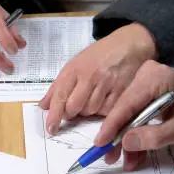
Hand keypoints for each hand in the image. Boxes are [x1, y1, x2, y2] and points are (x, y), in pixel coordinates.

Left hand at [40, 24, 156, 133]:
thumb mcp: (76, 63)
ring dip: (87, 112)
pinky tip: (104, 100)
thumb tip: (44, 105)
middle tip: (73, 110)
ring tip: (91, 99)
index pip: (60, 95)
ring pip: (90, 111)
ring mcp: (107, 83)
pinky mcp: (122, 91)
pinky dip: (103, 111)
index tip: (51, 128)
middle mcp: (90, 76)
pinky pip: (107, 111)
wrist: (129, 45)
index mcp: (74, 68)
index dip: (54, 114)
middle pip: (74, 107)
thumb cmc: (100, 55)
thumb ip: (59, 85)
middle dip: (71, 113)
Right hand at [95, 60, 173, 170]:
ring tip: (125, 161)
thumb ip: (154, 136)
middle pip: (124, 109)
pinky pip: (135, 111)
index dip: (111, 126)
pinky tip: (133, 151)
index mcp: (155, 79)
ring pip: (128, 113)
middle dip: (118, 136)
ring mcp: (144, 81)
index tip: (99, 144)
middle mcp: (145, 75)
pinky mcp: (145, 89)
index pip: (126, 104)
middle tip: (109, 158)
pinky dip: (135, 131)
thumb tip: (125, 142)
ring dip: (127, 137)